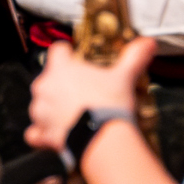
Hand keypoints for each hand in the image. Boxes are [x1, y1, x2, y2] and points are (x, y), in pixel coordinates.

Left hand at [23, 38, 151, 151]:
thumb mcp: (124, 77)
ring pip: (41, 105)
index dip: (68, 53)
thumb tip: (148, 44)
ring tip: (75, 115)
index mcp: (61, 68)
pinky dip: (43, 133)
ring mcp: (40, 111)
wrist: (101, 140)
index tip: (77, 58)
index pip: (58, 50)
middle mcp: (44, 86)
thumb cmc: (108, 105)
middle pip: (49, 78)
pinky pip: (36, 132)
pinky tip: (58, 134)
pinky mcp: (41, 133)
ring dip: (53, 109)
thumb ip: (134, 57)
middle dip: (63, 83)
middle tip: (83, 91)